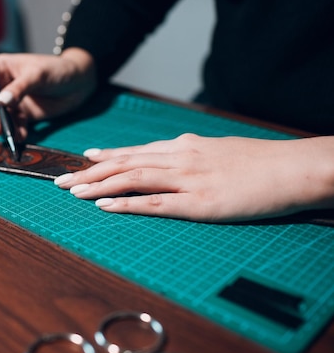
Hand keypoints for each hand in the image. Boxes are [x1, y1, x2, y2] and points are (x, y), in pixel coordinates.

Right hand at [0, 48, 95, 139]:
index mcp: (0, 68)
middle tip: (0, 128)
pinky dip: (16, 133)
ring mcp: (12, 102)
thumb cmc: (58, 69)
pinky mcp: (23, 115)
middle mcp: (1, 85)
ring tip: (12, 136)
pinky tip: (22, 137)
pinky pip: (14, 126)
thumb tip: (1, 102)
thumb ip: (20, 88)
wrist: (80, 82)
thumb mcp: (38, 75)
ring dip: (3, 127)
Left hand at [54, 134, 333, 222]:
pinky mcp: (198, 202)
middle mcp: (178, 158)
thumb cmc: (258, 162)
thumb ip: (192, 153)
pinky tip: (104, 206)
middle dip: (90, 171)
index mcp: (183, 146)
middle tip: (61, 179)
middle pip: (124, 163)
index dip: (106, 155)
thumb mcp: (219, 149)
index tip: (84, 158)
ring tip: (72, 192)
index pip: (135, 151)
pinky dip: (125, 204)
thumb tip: (172, 156)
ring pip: (131, 179)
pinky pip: (153, 203)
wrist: (291, 168)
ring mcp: (186, 179)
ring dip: (98, 186)